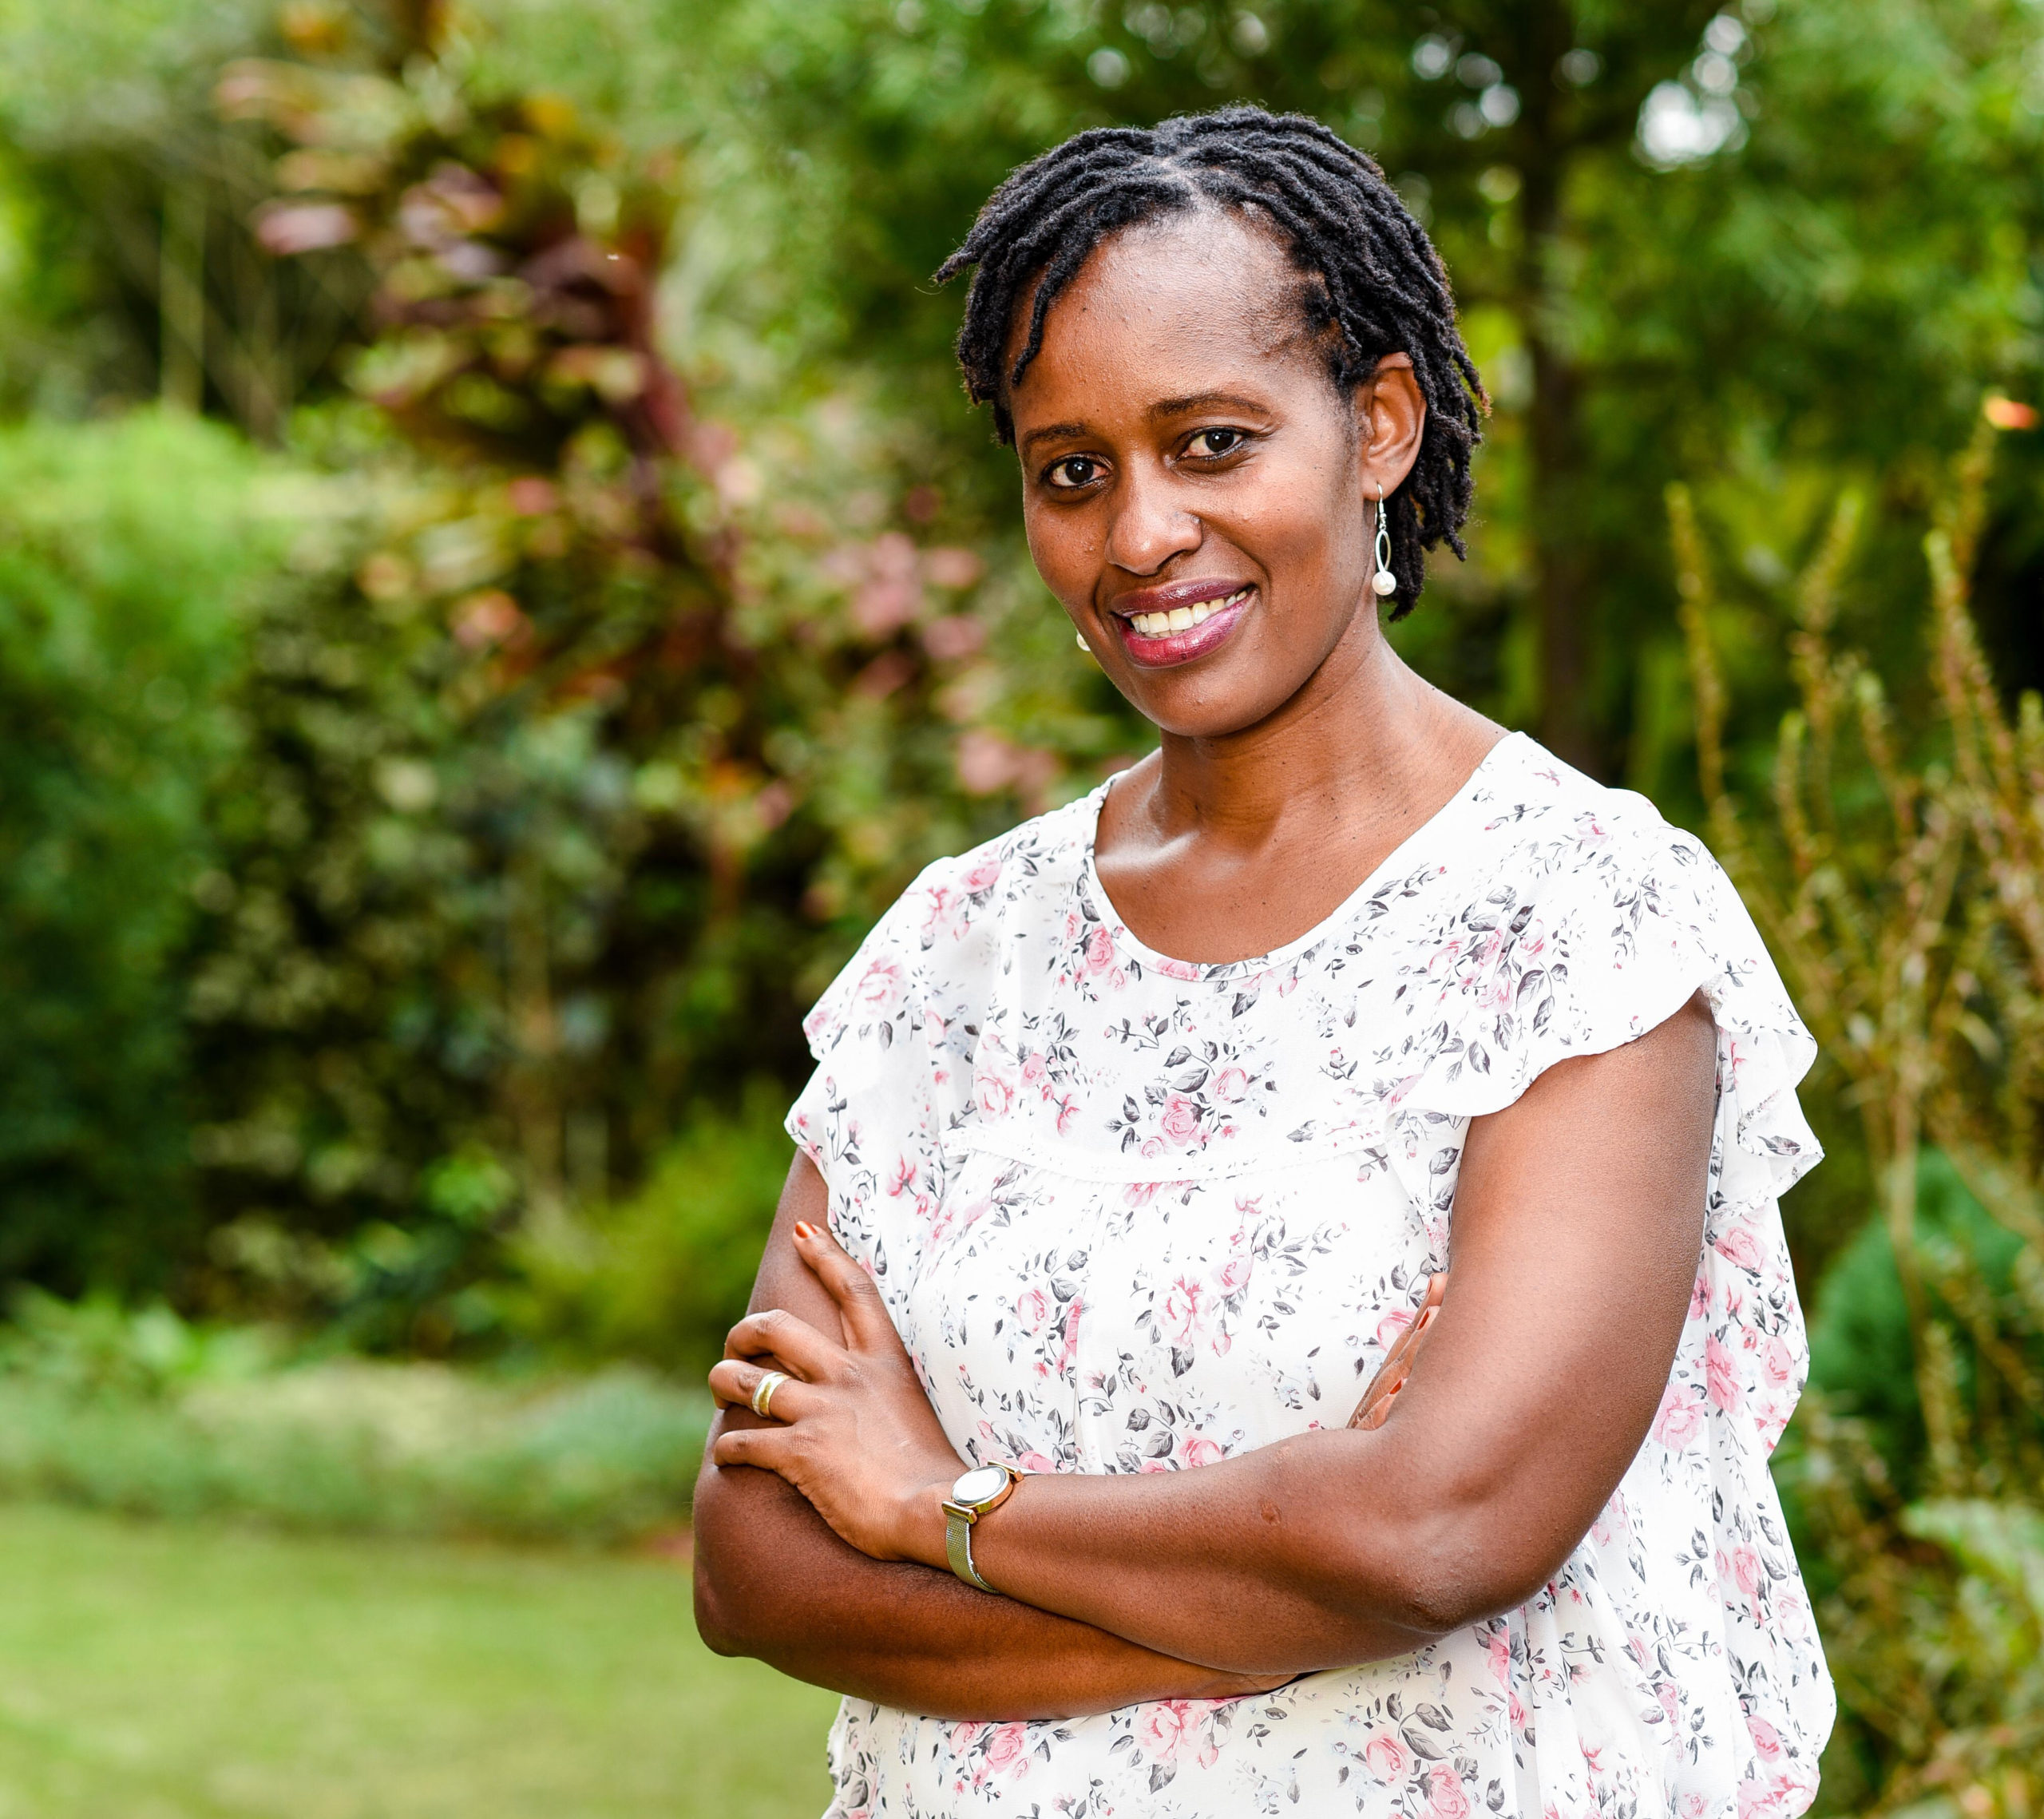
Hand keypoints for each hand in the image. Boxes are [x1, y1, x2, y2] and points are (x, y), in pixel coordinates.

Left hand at [708, 1220, 967, 1565]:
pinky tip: (728, 1457)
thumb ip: (888, 1398)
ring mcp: (821, 1411)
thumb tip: (872, 1408)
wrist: (940, 1510)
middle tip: (737, 1346)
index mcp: (884, 1361)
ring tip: (720, 1391)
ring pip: (744, 1382)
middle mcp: (847, 1376)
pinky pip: (742, 1442)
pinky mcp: (799, 1453)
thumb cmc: (939, 1475)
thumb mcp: (917, 1413)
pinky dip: (729, 1450)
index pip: (853, 1290)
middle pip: (776, 1327)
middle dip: (744, 1332)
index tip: (805, 1232)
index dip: (826, 1255)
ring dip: (723, 1383)